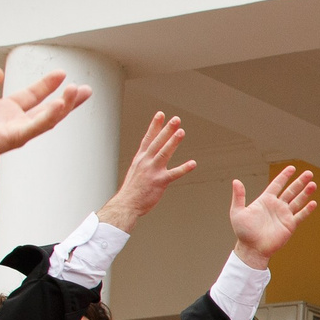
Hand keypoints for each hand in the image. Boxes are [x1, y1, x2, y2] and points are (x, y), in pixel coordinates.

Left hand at [0, 65, 92, 182]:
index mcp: (5, 111)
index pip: (32, 97)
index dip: (47, 85)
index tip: (61, 74)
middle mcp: (14, 122)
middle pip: (48, 109)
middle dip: (68, 100)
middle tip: (87, 90)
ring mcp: (16, 131)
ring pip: (48, 118)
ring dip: (65, 106)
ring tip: (78, 92)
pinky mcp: (13, 138)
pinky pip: (36, 126)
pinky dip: (49, 116)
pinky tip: (59, 105)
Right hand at [94, 114, 197, 231]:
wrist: (127, 204)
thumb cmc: (133, 190)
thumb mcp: (136, 171)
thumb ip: (144, 161)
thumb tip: (149, 154)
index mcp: (140, 158)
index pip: (148, 138)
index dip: (155, 125)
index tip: (161, 114)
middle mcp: (145, 162)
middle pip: (157, 142)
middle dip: (166, 129)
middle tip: (176, 119)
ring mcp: (152, 171)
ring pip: (164, 153)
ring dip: (173, 142)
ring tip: (182, 132)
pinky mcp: (159, 182)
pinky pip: (174, 174)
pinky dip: (184, 168)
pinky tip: (193, 163)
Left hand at [230, 165, 317, 267]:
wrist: (252, 249)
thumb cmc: (243, 232)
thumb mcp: (237, 212)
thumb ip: (238, 196)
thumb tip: (236, 181)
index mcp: (265, 200)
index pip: (277, 185)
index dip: (284, 176)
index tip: (292, 168)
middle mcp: (276, 206)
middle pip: (291, 190)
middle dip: (300, 182)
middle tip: (309, 173)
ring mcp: (284, 215)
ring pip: (298, 201)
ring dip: (306, 193)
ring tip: (313, 184)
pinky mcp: (290, 225)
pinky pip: (300, 216)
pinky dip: (307, 210)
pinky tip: (313, 203)